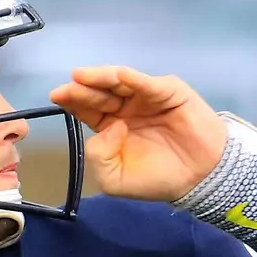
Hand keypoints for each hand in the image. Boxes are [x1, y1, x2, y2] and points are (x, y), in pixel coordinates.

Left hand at [50, 66, 227, 201]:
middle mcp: (126, 107)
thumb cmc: (158, 178)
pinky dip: (134, 80)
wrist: (200, 178)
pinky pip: (149, 84)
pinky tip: (119, 77)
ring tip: (82, 77)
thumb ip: (101, 157)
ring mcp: (146, 97)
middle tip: (66, 88)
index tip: (57, 96)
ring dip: (101, 78)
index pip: (87, 109)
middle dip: (82, 89)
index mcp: (111, 126)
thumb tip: (109, 127)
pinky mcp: (168, 92)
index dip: (73, 101)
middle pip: (99, 93)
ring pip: (120, 83)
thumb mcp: (116, 179)